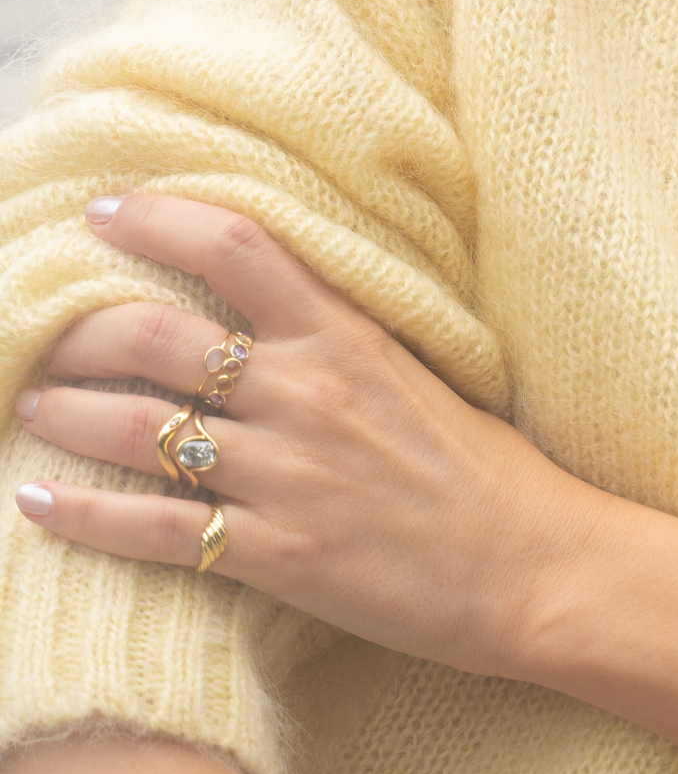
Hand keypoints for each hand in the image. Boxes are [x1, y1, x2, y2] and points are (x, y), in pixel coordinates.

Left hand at [12, 194, 606, 678]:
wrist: (531, 562)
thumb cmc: (486, 464)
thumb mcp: (420, 371)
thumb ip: (343, 337)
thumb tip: (274, 311)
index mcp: (348, 336)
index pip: (238, 247)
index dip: (159, 219)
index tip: (104, 212)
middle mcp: (306, 392)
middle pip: (157, 336)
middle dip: (80, 330)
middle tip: (46, 334)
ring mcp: (285, 474)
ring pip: (137, 428)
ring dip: (64, 412)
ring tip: (30, 405)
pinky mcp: (275, 554)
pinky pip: (153, 529)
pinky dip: (83, 515)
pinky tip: (37, 502)